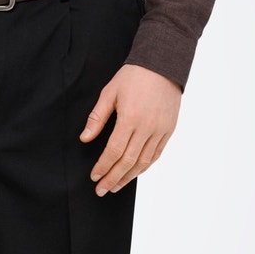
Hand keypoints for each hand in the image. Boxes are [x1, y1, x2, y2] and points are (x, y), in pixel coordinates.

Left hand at [80, 63, 180, 192]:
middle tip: (101, 190)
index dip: (103, 166)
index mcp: (130, 118)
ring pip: (144, 161)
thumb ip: (97, 118)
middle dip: (113, 178)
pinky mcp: (169, 129)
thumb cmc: (134, 76)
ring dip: (128, 177)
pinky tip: (135, 173)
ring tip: (116, 186)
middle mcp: (147, 128)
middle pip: (128, 161)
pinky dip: (145, 166)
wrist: (163, 64)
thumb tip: (85, 139)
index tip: (94, 176)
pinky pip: (156, 154)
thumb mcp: (110, 92)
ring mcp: (160, 130)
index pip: (114, 151)